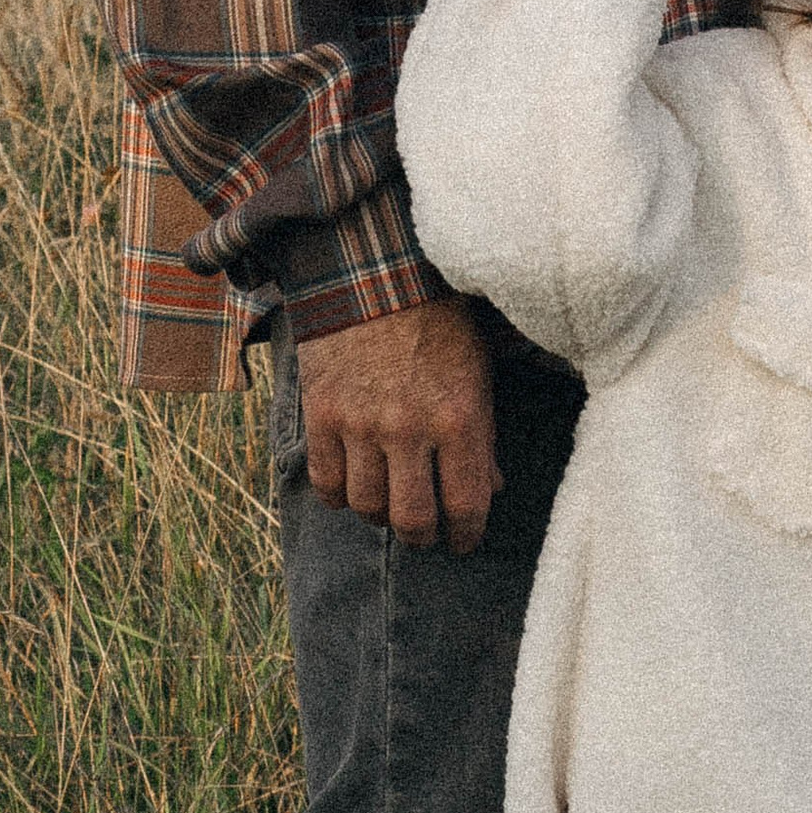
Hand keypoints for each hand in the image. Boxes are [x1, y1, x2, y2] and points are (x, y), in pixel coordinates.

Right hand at [298, 299, 498, 553]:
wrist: (373, 271)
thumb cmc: (438, 321)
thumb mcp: (478, 372)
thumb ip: (484, 435)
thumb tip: (490, 488)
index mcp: (459, 419)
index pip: (465, 505)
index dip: (466, 535)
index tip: (464, 541)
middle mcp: (409, 429)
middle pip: (412, 519)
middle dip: (423, 537)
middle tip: (426, 535)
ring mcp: (360, 424)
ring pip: (366, 506)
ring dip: (380, 516)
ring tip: (389, 508)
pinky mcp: (321, 414)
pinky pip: (325, 481)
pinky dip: (339, 497)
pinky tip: (351, 490)